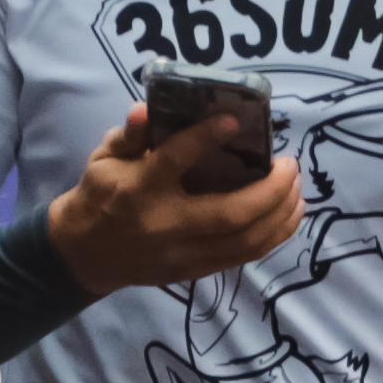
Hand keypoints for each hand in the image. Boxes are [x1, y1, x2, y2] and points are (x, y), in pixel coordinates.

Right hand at [46, 105, 303, 296]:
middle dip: (270, 191)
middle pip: (229, 215)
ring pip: (244, 242)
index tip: (234, 120)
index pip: (175, 162)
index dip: (205, 139)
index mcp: (138, 190)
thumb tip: (147, 109)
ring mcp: (182, 255)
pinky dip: (271, 237)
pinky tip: (287, 216)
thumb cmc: (100, 196)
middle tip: (290, 165)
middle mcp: (165, 225)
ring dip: (280, 216)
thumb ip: (130, 135)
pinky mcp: (193, 272)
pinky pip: (242, 257)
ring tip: (297, 189)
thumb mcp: (104, 159)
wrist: (84, 254)